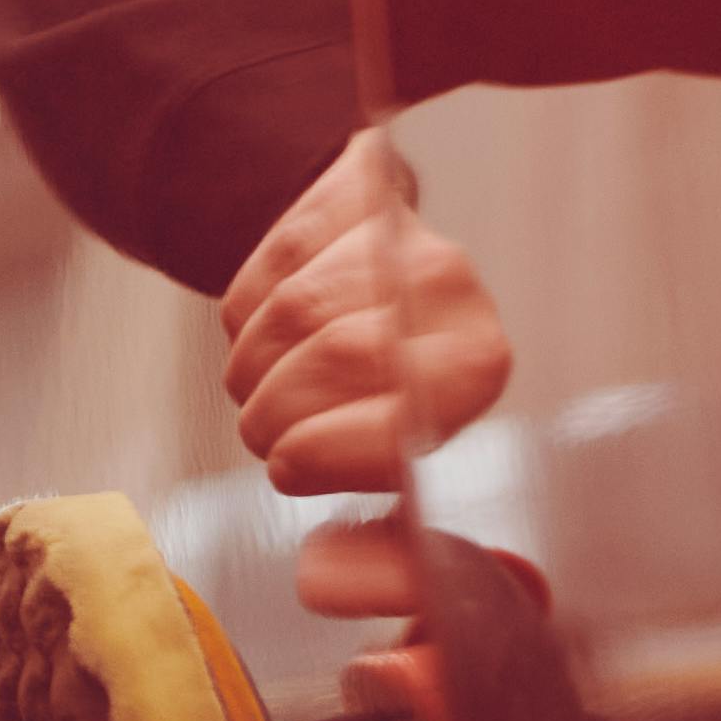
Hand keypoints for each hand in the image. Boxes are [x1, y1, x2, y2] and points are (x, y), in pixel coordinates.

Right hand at [222, 130, 511, 498]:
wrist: (393, 266)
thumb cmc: (400, 370)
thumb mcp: (410, 432)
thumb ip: (373, 475)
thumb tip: (314, 517)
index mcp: (477, 361)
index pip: (399, 413)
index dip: (327, 449)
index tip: (287, 466)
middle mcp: (448, 287)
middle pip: (338, 354)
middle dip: (279, 407)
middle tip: (261, 434)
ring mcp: (391, 236)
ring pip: (290, 311)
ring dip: (253, 367)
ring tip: (257, 392)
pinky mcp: (335, 202)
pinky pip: (264, 270)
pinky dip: (244, 319)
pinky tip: (260, 335)